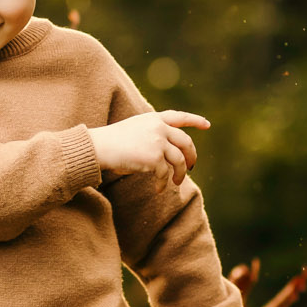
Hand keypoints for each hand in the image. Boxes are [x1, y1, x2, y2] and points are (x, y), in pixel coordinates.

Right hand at [91, 110, 208, 188]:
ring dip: (180, 173)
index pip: (179, 117)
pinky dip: (163, 183)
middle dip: (191, 155)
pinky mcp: (155, 157)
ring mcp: (158, 141)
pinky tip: (159, 189)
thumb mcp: (134, 132)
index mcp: (153, 118)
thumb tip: (166, 157)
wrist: (99, 147)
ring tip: (176, 183)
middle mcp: (158, 127)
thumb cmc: (111, 143)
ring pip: (179, 160)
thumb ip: (152, 138)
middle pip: (185, 142)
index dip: (195, 121)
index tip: (207, 125)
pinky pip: (165, 173)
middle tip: (191, 167)